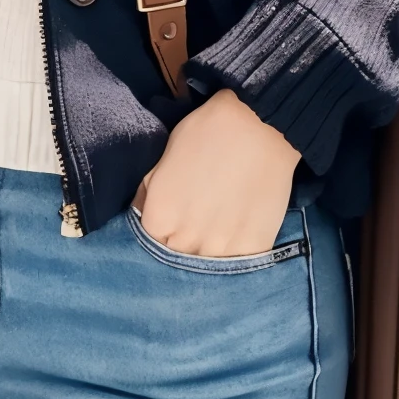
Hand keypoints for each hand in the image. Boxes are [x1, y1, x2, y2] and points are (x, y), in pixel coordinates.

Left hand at [135, 88, 299, 257]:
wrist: (258, 127)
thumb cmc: (205, 134)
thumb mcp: (164, 158)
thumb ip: (150, 194)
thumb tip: (141, 214)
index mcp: (159, 219)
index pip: (149, 245)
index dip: (160, 235)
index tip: (171, 226)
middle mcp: (185, 241)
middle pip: (176, 261)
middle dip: (181, 248)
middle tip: (195, 230)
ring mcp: (220, 250)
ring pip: (207, 271)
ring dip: (209, 257)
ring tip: (217, 235)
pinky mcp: (252, 251)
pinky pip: (238, 269)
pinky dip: (236, 260)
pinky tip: (237, 239)